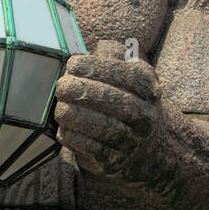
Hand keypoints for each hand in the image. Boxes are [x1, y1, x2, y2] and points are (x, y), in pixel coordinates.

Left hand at [54, 39, 162, 177]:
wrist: (146, 146)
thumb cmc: (127, 98)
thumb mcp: (128, 73)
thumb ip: (113, 56)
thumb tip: (93, 48)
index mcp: (148, 88)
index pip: (127, 75)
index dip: (97, 68)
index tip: (73, 64)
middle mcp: (145, 115)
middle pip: (117, 102)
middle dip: (85, 92)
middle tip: (62, 86)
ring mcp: (132, 141)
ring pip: (105, 128)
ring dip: (77, 116)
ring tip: (60, 108)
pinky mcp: (115, 162)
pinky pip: (92, 149)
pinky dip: (74, 138)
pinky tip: (64, 128)